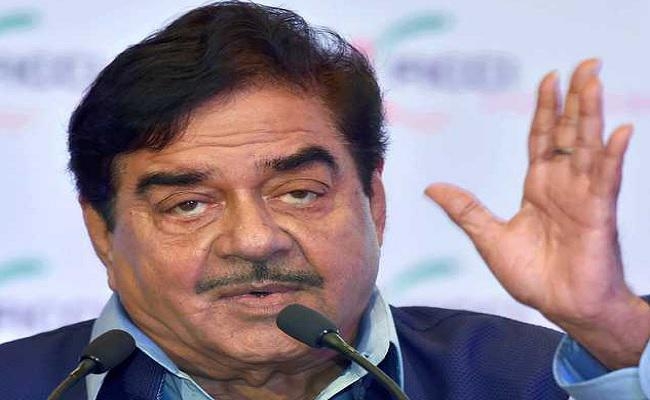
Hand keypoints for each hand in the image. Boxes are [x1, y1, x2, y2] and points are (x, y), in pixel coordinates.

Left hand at [425, 59, 649, 368]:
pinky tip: (619, 130)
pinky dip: (612, 154)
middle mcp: (563, 184)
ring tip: (594, 81)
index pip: (542, 138)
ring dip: (592, 114)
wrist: (561, 307)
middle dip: (575, 98)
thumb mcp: (489, 238)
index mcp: (539, 187)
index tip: (548, 79)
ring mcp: (583, 196)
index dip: (546, 109)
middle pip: (568, 132)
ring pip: (587, 145)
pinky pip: (607, 178)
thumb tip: (432, 187)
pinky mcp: (599, 213)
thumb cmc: (533, 276)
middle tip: (584, 65)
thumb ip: (465, 209)